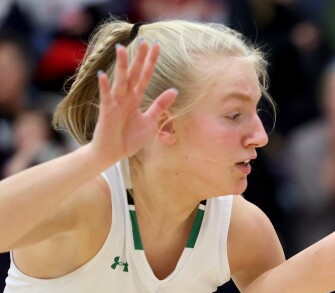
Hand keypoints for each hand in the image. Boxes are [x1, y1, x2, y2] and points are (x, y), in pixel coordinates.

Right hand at [90, 40, 177, 164]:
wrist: (113, 154)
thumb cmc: (129, 138)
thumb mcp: (151, 121)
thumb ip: (160, 106)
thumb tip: (174, 90)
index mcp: (136, 98)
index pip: (145, 76)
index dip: (150, 62)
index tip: (156, 46)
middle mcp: (125, 97)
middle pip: (133, 74)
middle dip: (138, 58)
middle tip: (143, 40)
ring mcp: (115, 103)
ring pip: (120, 81)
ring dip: (121, 66)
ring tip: (122, 49)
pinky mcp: (106, 112)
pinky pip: (105, 97)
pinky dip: (105, 87)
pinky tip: (103, 75)